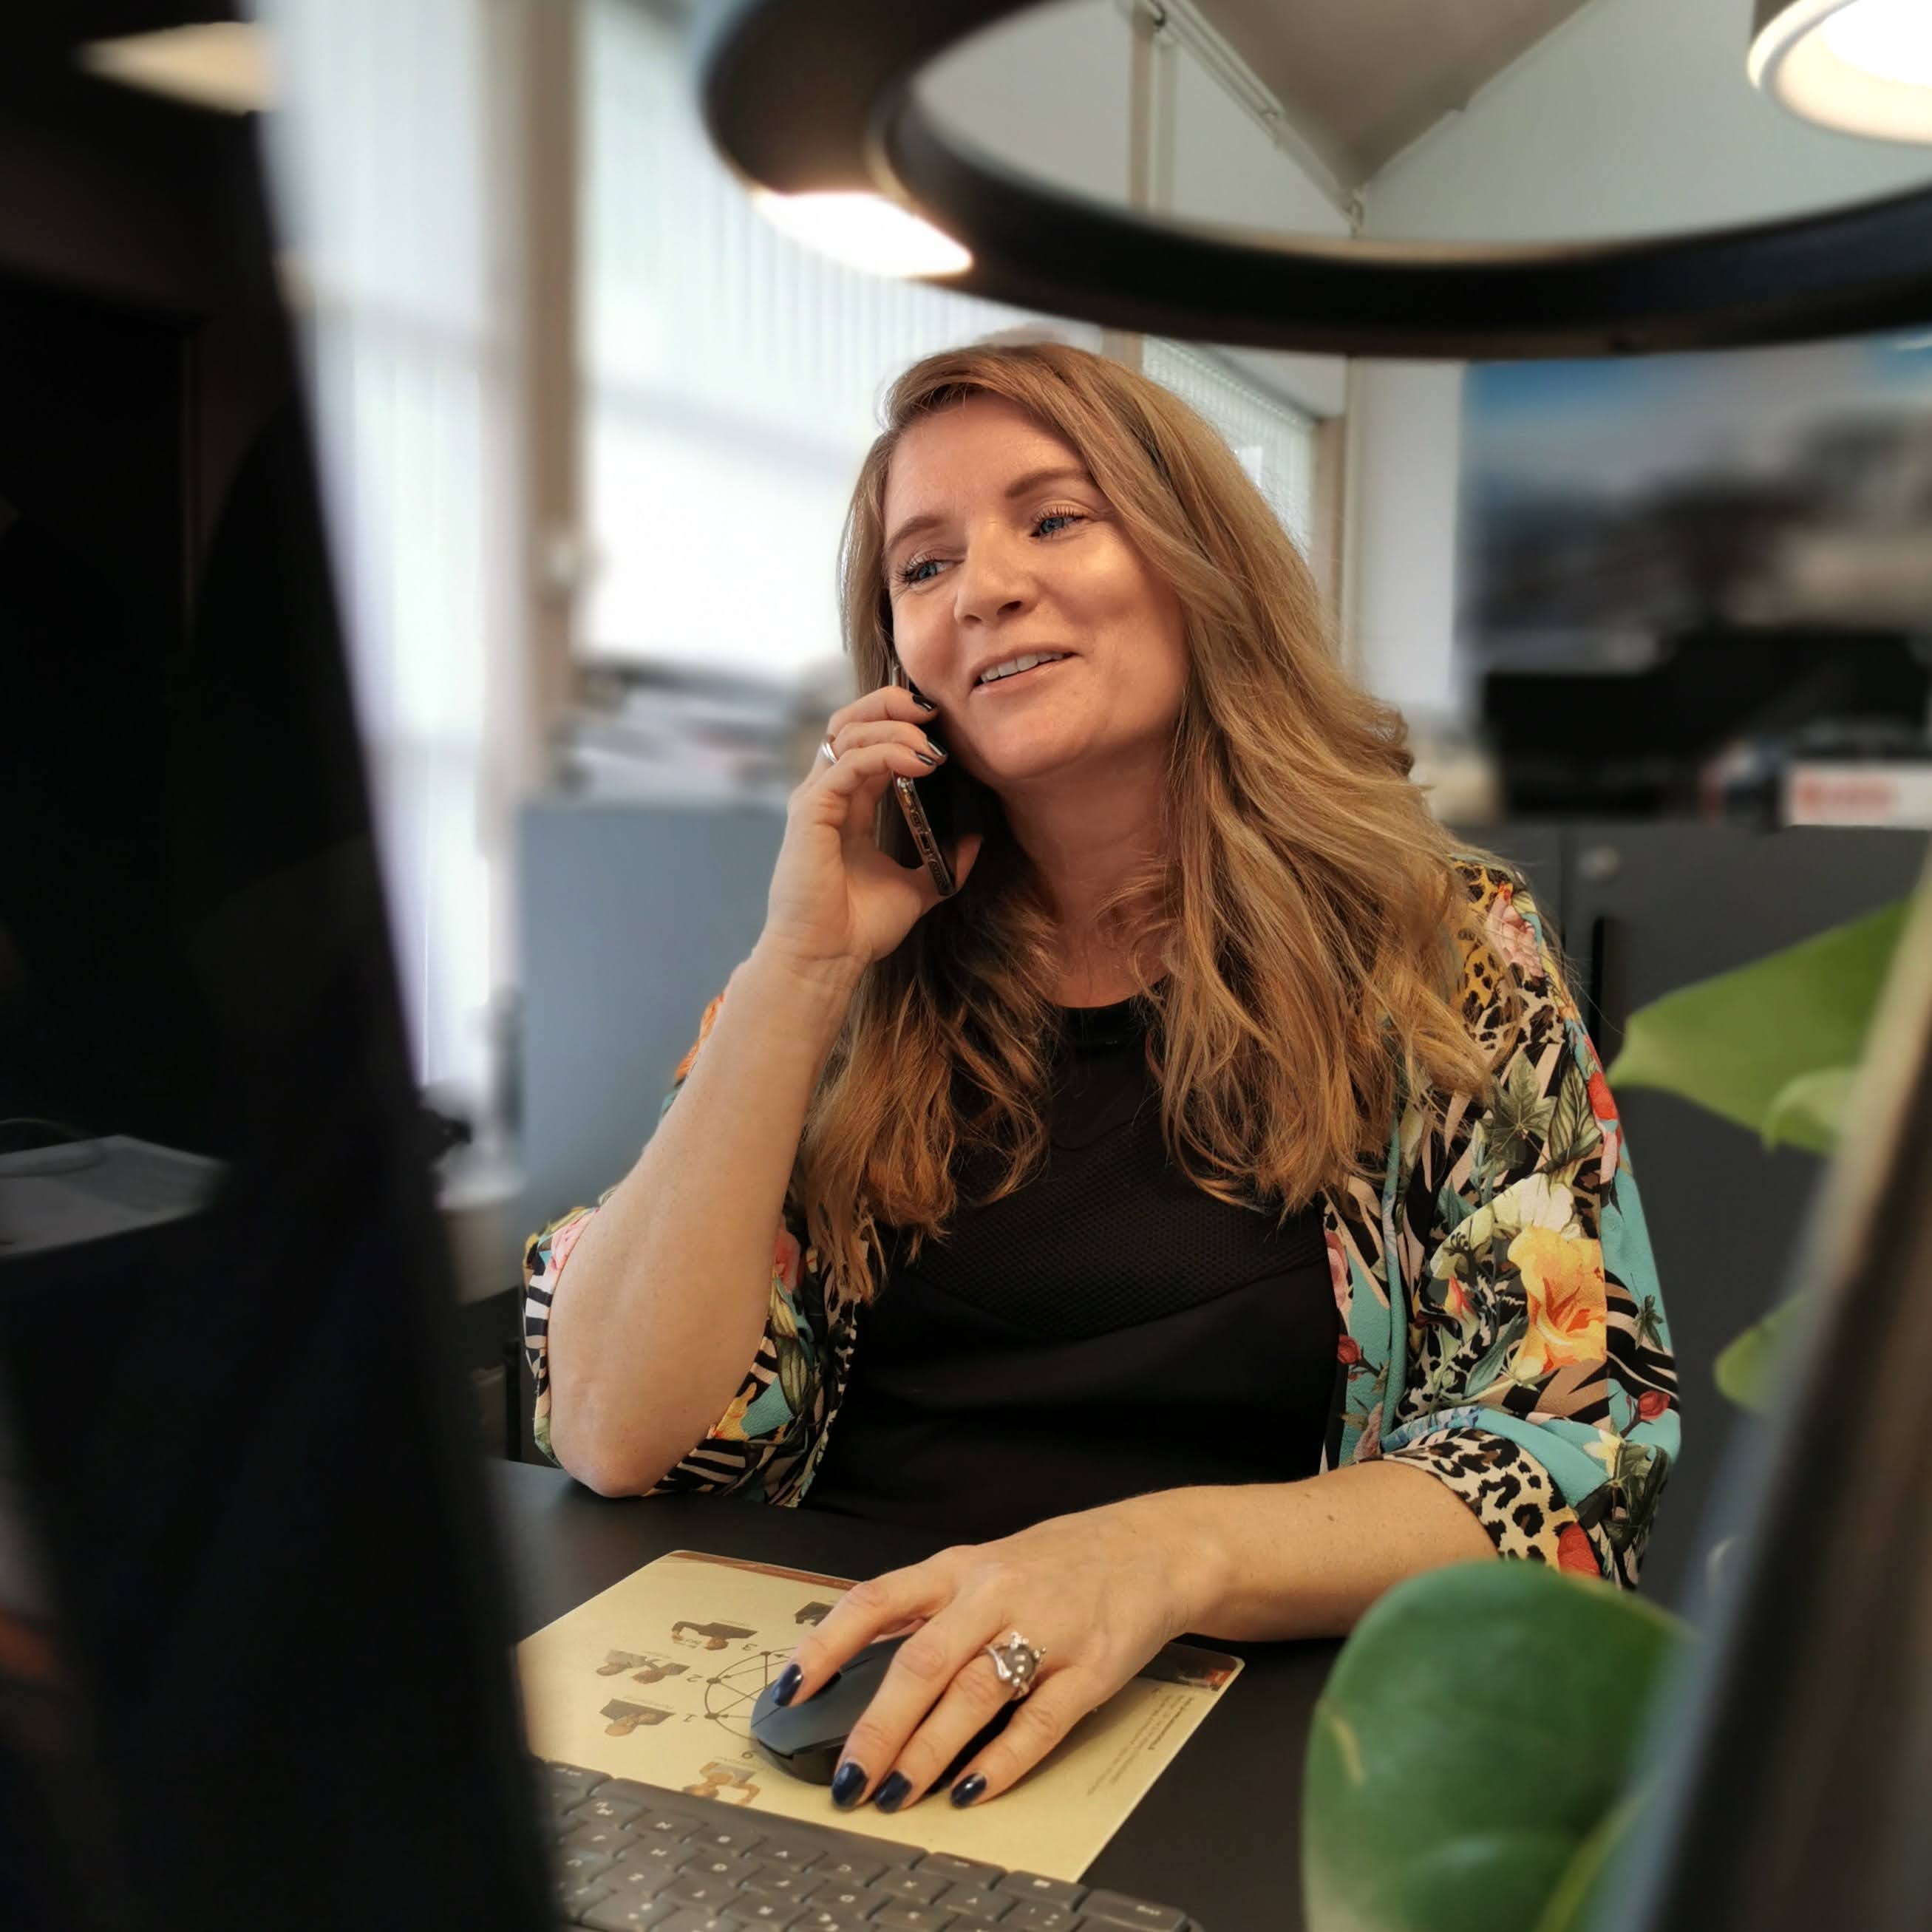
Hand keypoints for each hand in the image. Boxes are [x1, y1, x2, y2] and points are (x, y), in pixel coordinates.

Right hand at [760, 682, 982, 976]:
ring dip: (894, 727)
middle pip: (850, 719)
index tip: (942, 723)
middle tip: (933, 711)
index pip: (868, 738)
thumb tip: (977, 838)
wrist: (828, 960)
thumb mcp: (919, 887)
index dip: (901, 719)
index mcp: (850, 804)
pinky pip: (848, 763)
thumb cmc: (860, 928)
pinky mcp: (811, 811)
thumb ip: (945, 861)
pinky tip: (918, 763)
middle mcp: (829, 794)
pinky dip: (885, 752)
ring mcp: (816, 799)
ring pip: (847, 731)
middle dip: (891, 702)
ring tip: (932, 746)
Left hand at [775, 1498, 1206, 1813]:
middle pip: (923, 1660)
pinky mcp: (1091, 1667)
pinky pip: (1040, 1721)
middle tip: (846, 1779)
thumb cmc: (1055, 1564)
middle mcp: (994, 1593)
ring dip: (928, 1750)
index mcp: (958, 1568)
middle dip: (878, 1727)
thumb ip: (927, 1611)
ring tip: (895, 1794)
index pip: (877, 1601)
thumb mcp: (982, 1568)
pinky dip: (1001, 1761)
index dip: (827, 1644)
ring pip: (974, 1693)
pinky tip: (970, 1788)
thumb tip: (853, 1671)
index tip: (788, 1691)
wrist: (1152, 1547)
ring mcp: (1045, 1628)